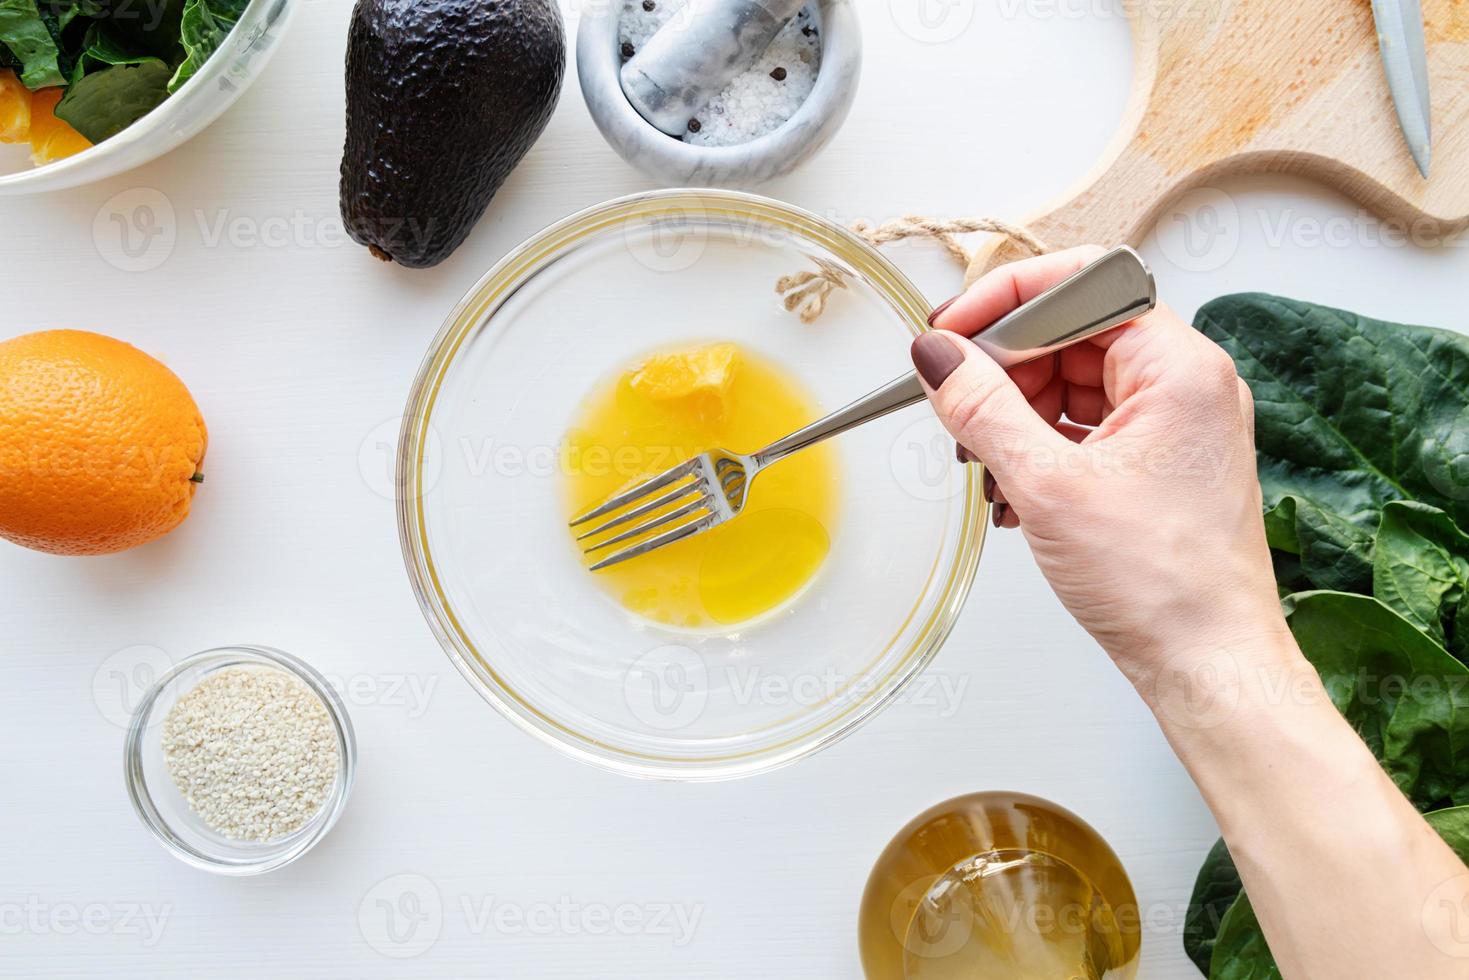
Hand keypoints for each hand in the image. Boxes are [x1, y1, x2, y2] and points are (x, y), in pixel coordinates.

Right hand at [912, 246, 1287, 683]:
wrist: (1208, 662)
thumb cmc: (1163, 585)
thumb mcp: (1048, 486)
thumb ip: (983, 408)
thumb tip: (938, 358)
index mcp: (1178, 366)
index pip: (1081, 284)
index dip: (1006, 301)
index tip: (952, 332)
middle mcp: (1185, 384)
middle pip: (1071, 333)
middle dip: (1005, 369)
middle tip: (957, 404)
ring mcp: (1173, 424)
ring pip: (1072, 382)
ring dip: (1016, 415)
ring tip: (983, 461)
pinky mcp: (1158, 463)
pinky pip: (1085, 426)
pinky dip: (1040, 447)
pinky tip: (1010, 488)